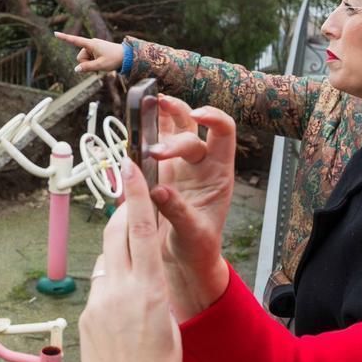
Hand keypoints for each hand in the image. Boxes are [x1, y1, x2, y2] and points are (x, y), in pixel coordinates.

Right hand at [53, 31, 125, 73]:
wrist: (127, 56)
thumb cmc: (114, 59)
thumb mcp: (100, 65)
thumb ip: (87, 68)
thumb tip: (76, 69)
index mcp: (91, 44)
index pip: (75, 40)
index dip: (64, 38)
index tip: (55, 33)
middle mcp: (91, 44)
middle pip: (80, 57)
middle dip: (86, 63)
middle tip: (99, 65)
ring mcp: (94, 47)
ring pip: (85, 59)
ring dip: (91, 64)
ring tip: (102, 63)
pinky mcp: (96, 50)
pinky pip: (90, 59)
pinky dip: (93, 62)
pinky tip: (102, 62)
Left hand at [80, 161, 180, 361]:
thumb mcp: (171, 325)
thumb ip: (156, 293)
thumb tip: (146, 277)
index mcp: (150, 291)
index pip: (141, 230)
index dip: (135, 194)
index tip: (130, 166)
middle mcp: (120, 292)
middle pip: (117, 233)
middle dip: (123, 211)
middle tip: (129, 195)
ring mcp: (99, 304)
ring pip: (106, 260)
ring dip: (117, 251)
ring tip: (133, 263)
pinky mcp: (85, 317)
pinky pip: (99, 287)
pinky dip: (111, 284)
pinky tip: (122, 303)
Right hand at [148, 96, 234, 320]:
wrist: (182, 258)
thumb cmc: (197, 246)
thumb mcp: (192, 234)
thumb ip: (178, 211)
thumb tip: (159, 191)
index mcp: (219, 174)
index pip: (224, 134)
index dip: (214, 118)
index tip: (197, 116)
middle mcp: (201, 163)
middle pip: (191, 131)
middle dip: (173, 138)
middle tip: (153, 154)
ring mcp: (180, 163)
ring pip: (175, 126)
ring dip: (163, 112)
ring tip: (148, 103)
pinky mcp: (161, 169)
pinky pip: (155, 140)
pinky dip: (147, 127)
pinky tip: (137, 120)